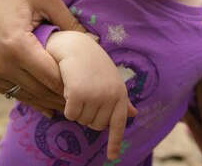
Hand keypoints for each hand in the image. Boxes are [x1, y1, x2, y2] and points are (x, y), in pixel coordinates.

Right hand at [0, 0, 88, 113]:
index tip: (88, 89)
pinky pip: (10, 91)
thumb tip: (95, 41)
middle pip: (39, 90)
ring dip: (46, 101)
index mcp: (15, 45)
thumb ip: (70, 21)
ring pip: (24, 95)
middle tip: (83, 101)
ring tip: (68, 105)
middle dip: (61, 96)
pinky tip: (47, 102)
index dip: (70, 85)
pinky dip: (28, 96)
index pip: (50, 76)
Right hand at [48, 31, 137, 159]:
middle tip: (85, 94)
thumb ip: (121, 100)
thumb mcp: (112, 80)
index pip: (119, 123)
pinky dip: (67, 105)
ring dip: (77, 108)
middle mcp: (110, 97)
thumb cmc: (94, 64)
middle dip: (88, 114)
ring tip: (78, 87)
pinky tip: (69, 88)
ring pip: (82, 120)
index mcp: (120, 94)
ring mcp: (95, 96)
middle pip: (95, 125)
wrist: (76, 46)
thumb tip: (134, 114)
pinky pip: (70, 114)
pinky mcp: (78, 95)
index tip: (113, 157)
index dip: (115, 141)